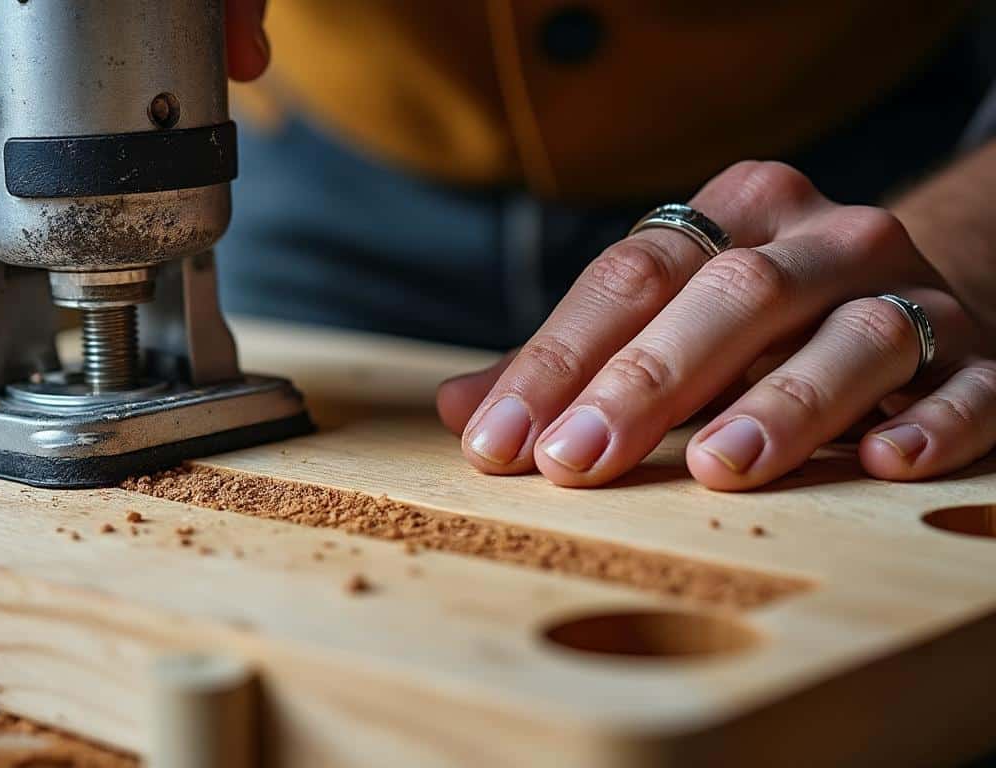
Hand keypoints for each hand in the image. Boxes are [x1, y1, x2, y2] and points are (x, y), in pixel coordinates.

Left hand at [437, 161, 995, 489]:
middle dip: (647, 381)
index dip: (556, 361)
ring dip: (785, 402)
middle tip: (577, 461)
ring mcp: (910, 293)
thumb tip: (460, 410)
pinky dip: (934, 420)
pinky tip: (884, 461)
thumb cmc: (760, 322)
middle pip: (732, 296)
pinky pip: (969, 382)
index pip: (630, 277)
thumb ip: (568, 363)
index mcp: (734, 215)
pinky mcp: (983, 354)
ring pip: (853, 335)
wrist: (921, 291)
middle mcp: (823, 239)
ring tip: (721, 467)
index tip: (498, 441)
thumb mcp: (665, 320)